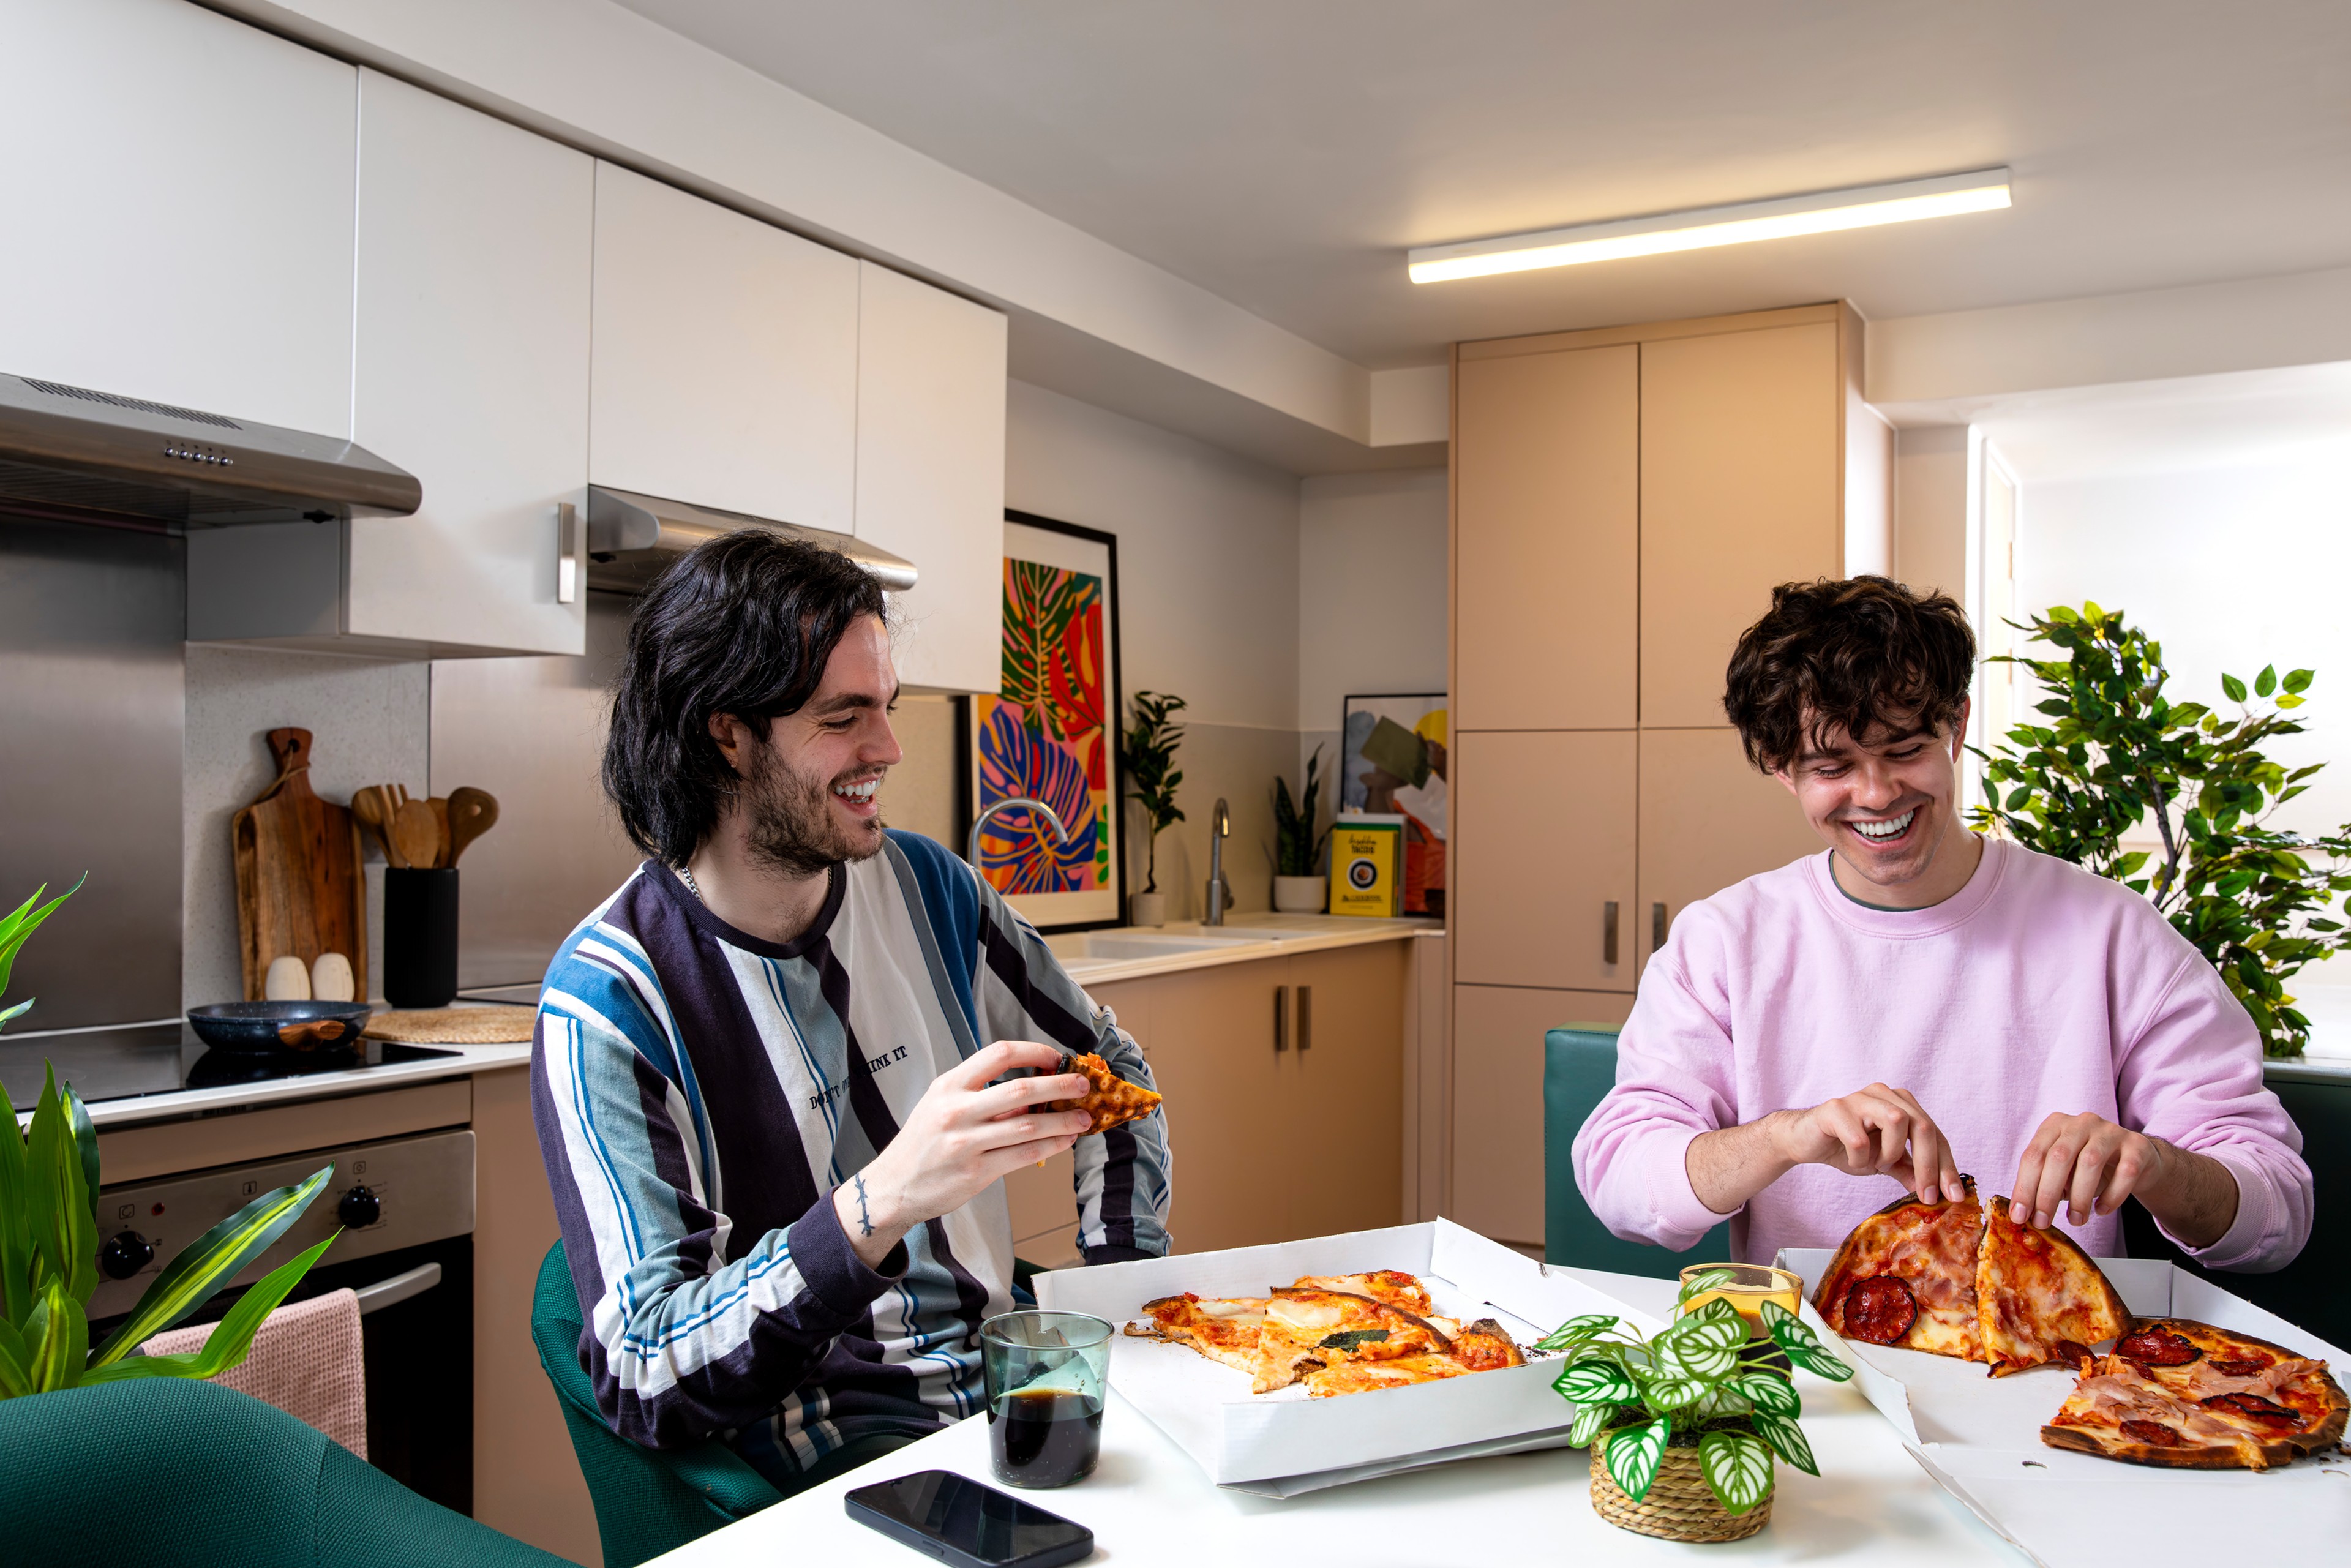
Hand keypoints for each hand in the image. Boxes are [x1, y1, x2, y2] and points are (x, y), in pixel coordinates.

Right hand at [834, 1041, 1091, 1267]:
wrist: (894, 1186)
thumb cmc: (923, 1143)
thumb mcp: (940, 1105)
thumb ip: (980, 1095)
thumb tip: (1032, 1091)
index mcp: (949, 1085)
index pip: (999, 1054)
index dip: (1034, 1052)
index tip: (1056, 1058)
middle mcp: (956, 1110)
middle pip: (1021, 1089)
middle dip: (1060, 1085)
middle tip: (1083, 1085)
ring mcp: (966, 1142)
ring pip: (1029, 1125)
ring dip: (1063, 1121)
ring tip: (1083, 1118)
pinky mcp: (975, 1172)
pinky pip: (1024, 1154)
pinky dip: (1051, 1146)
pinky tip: (1065, 1141)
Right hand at [1771, 1083, 1964, 1204]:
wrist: (1805, 1141)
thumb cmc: (1846, 1147)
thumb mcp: (1885, 1163)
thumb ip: (1910, 1170)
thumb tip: (1938, 1191)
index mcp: (1901, 1103)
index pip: (1935, 1134)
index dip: (1947, 1167)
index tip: (1953, 1197)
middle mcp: (1884, 1093)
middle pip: (1922, 1125)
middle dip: (1929, 1165)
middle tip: (1926, 1196)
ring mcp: (1860, 1098)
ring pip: (1896, 1121)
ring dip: (1891, 1153)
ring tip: (1877, 1164)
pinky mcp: (1835, 1108)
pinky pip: (1859, 1138)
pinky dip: (1860, 1158)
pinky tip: (1851, 1159)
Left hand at [2007, 1112, 2168, 1230]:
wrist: (2136, 1161)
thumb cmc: (2089, 1169)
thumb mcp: (2062, 1173)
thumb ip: (2043, 1186)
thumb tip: (2024, 1214)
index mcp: (2055, 1125)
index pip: (2033, 1155)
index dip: (2024, 1187)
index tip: (2020, 1216)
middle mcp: (2081, 1122)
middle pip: (2058, 1157)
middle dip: (2047, 1194)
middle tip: (2044, 1222)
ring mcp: (2111, 1131)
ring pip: (2090, 1162)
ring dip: (2079, 1197)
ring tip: (2076, 1220)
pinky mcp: (2137, 1146)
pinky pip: (2125, 1172)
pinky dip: (2112, 1195)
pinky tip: (2102, 1211)